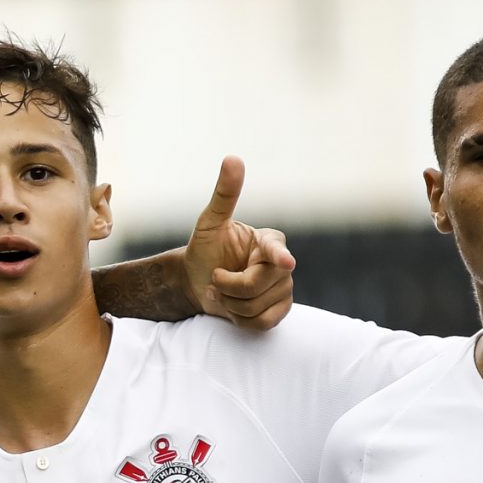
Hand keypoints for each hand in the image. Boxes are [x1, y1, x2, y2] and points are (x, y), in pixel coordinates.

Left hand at [185, 157, 294, 330]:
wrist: (198, 283)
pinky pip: (262, 323)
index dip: (278, 257)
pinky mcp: (280, 310)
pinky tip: (233, 308)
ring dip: (230, 305)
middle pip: (258, 285)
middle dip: (228, 288)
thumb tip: (233, 158)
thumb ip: (224, 195)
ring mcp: (284, 288)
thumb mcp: (209, 224)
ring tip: (222, 292)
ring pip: (257, 307)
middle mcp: (282, 264)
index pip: (275, 250)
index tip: (283, 262)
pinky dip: (241, 321)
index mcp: (269, 240)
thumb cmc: (204, 251)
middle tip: (215, 279)